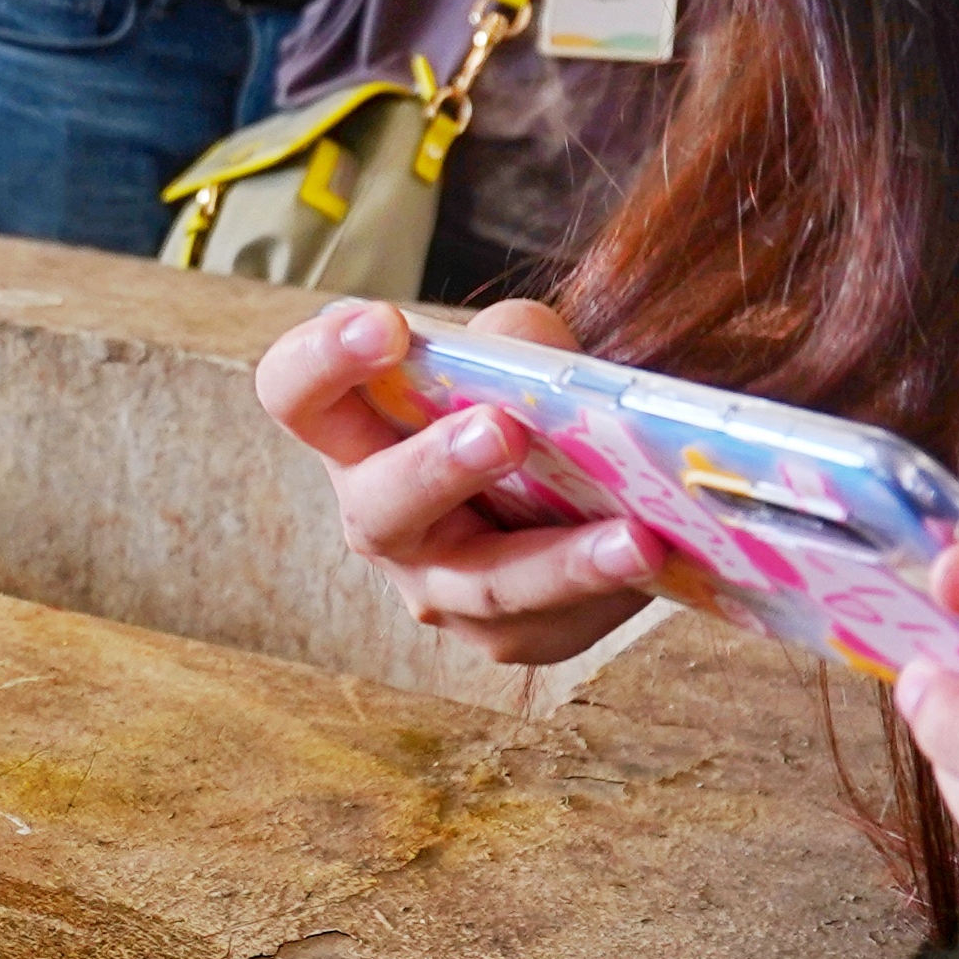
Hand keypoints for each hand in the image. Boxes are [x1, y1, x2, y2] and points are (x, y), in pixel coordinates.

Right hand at [255, 297, 662, 663]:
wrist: (573, 482)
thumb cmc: (518, 403)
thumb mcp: (516, 357)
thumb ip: (516, 344)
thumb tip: (538, 362)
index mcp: (352, 431)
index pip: (295, 392)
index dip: (324, 359)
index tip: (387, 325)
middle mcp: (378, 516)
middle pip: (382, 503)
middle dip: (441, 468)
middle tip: (503, 430)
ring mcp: (436, 587)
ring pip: (486, 584)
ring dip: (559, 560)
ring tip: (631, 538)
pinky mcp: (507, 633)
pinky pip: (554, 618)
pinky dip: (611, 588)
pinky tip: (663, 559)